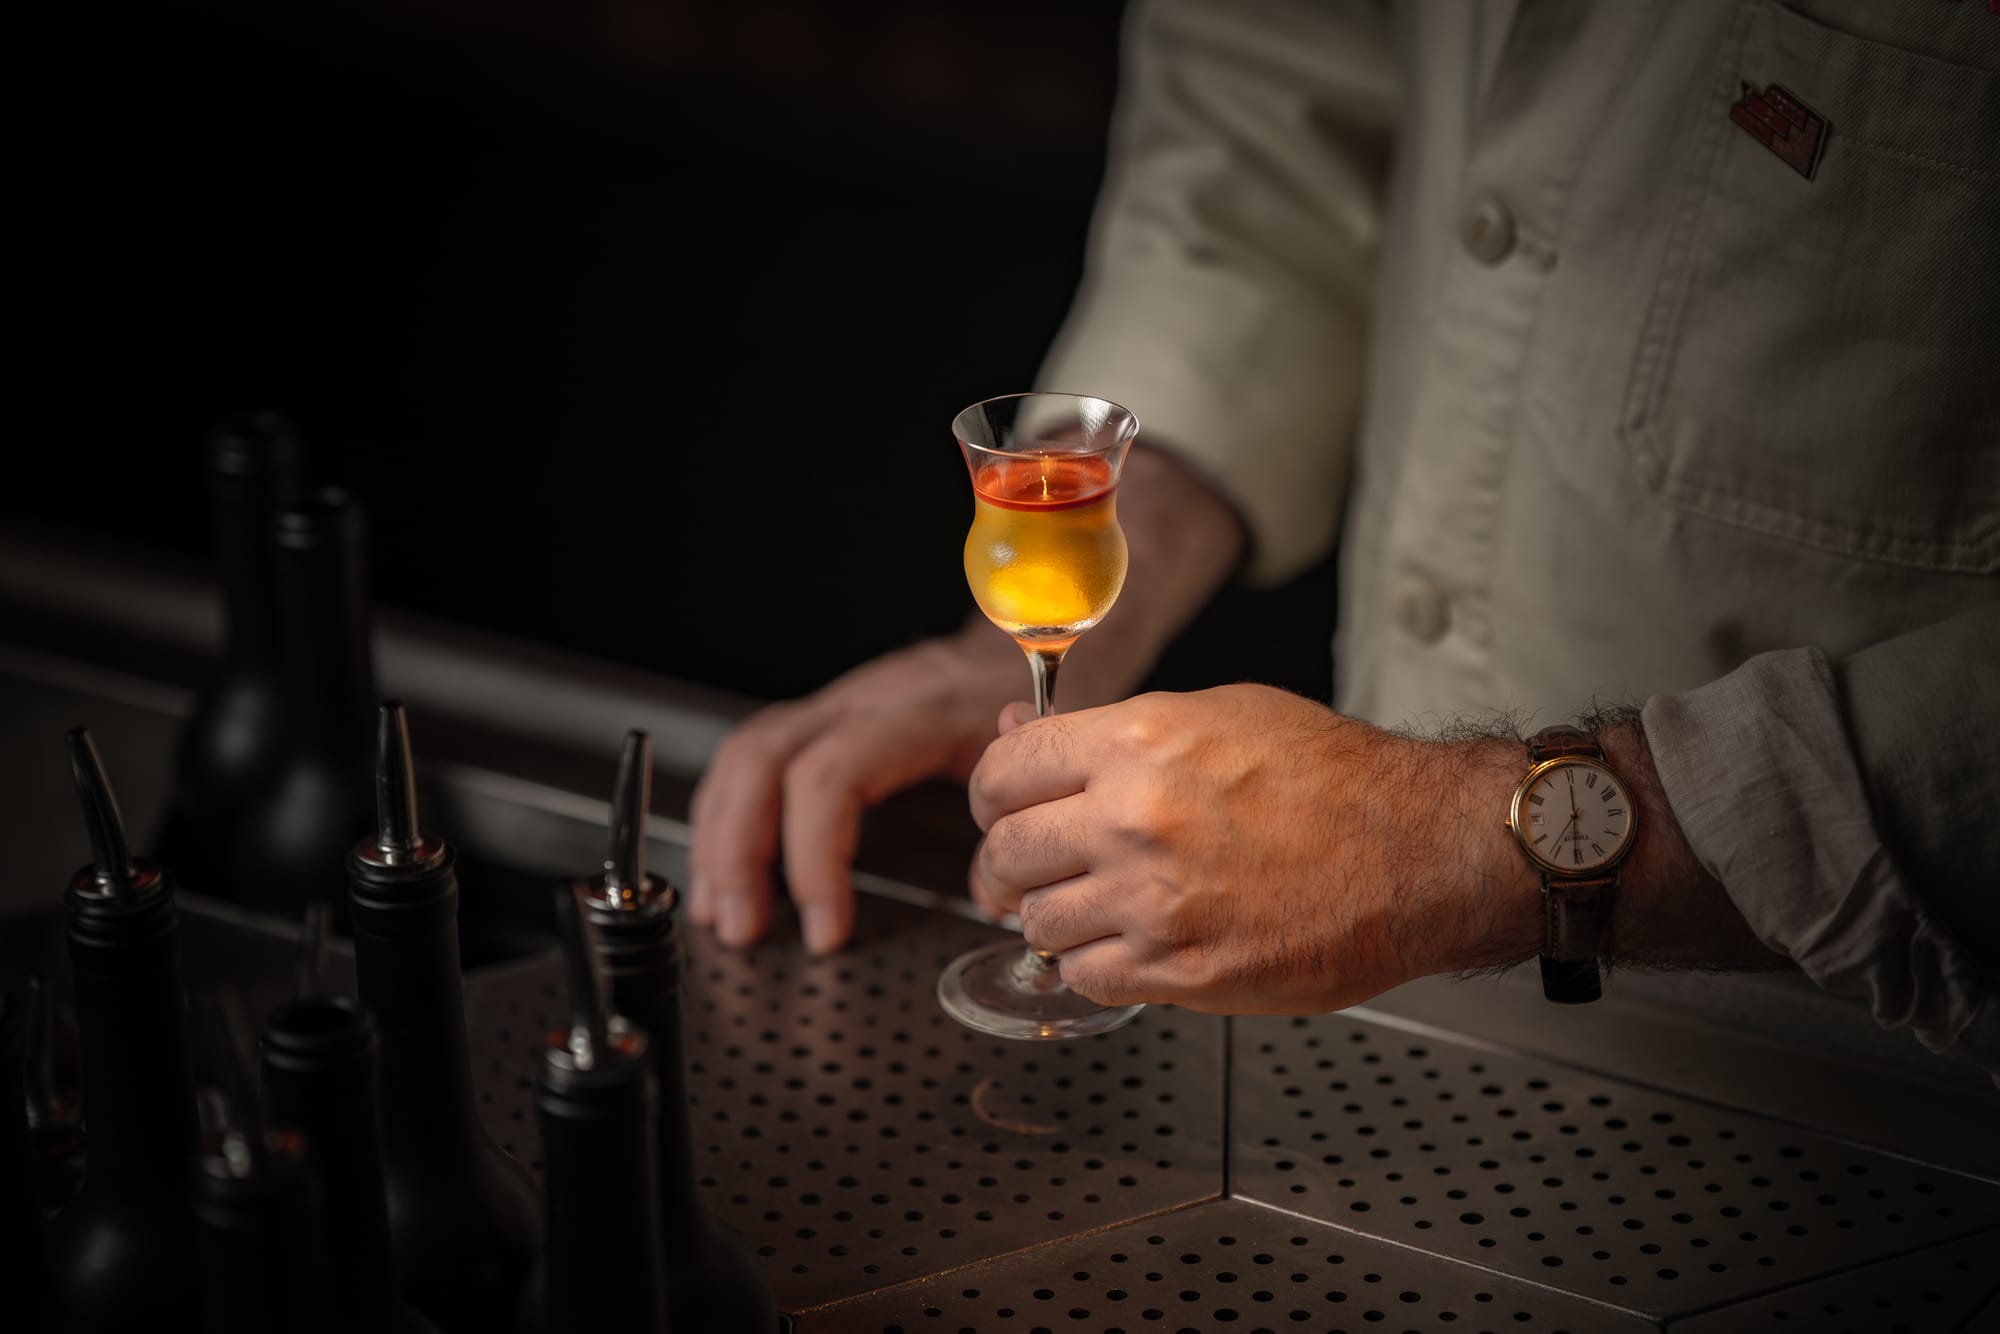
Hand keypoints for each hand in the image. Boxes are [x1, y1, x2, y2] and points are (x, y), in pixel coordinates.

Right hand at [688, 635, 1022, 952]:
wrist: (1011, 645)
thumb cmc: (1015, 697)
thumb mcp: (1029, 753)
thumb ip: (1006, 822)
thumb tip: (986, 892)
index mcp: (907, 712)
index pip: (828, 779)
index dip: (814, 859)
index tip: (826, 929)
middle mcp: (854, 703)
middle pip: (760, 763)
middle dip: (737, 853)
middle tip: (742, 929)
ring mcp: (828, 707)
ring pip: (742, 759)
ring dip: (719, 841)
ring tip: (721, 914)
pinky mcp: (817, 720)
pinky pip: (749, 761)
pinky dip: (726, 819)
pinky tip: (723, 870)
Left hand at [965, 685, 1539, 1013]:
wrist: (1418, 852)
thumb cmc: (1334, 779)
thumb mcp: (1216, 715)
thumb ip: (1109, 732)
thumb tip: (1017, 731)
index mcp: (1138, 742)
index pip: (1004, 769)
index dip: (993, 792)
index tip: (1003, 808)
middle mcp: (1134, 820)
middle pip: (1008, 851)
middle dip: (1012, 860)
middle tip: (1035, 866)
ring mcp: (1154, 901)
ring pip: (1037, 921)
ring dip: (1054, 916)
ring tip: (1095, 904)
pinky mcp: (1181, 970)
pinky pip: (1084, 976)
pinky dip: (1093, 964)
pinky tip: (1128, 942)